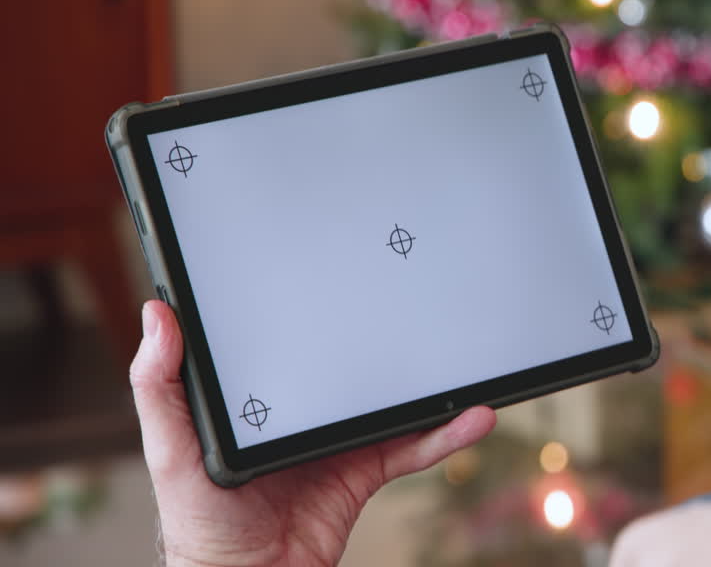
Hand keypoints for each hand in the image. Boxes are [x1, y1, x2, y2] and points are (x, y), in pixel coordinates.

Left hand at [129, 300, 495, 566]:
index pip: (288, 336)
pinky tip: (471, 417)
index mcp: (259, 396)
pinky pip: (413, 446)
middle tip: (411, 297)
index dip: (308, 303)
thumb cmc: (199, 523)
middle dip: (384, 333)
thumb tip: (158, 314)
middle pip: (353, 362)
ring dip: (426, 382)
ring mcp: (338, 438)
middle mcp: (303, 410)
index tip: (334, 268)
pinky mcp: (366, 469)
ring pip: (391, 399)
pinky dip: (444, 433)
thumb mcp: (171, 448)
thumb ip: (161, 386)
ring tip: (456, 357)